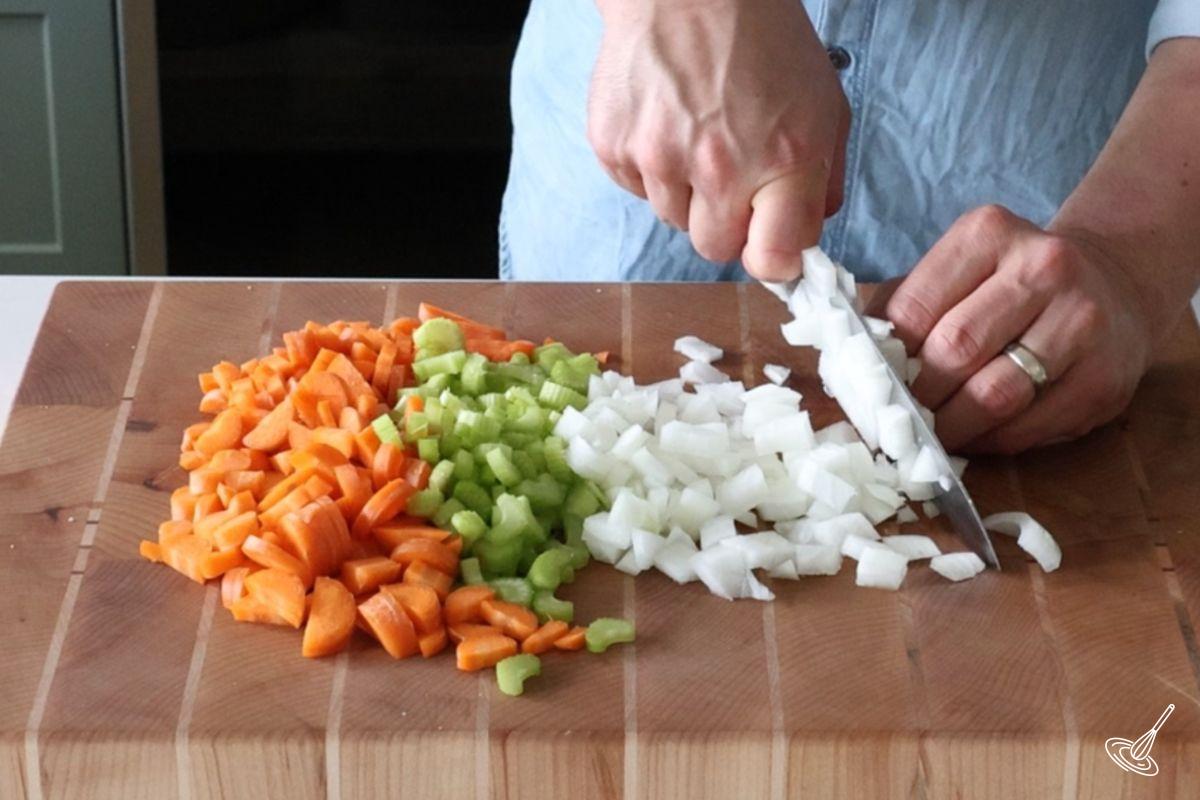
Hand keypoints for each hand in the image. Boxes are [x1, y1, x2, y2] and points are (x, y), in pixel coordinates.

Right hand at [588, 0, 849, 279]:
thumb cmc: (761, 41)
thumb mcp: (823, 105)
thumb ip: (820, 180)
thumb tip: (803, 237)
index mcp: (783, 158)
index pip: (773, 258)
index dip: (773, 258)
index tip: (771, 244)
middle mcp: (720, 166)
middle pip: (716, 249)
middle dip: (726, 223)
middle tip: (730, 177)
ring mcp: (661, 158)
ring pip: (673, 220)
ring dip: (686, 193)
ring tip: (695, 135)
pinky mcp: (615, 147)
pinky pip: (636, 190)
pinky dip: (650, 169)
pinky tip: (665, 123)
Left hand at [883, 205, 1159, 453]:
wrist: (1112, 284)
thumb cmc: (1007, 284)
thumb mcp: (957, 271)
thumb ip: (901, 306)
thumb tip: (841, 358)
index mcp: (988, 233)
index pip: (914, 307)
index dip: (884, 359)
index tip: (868, 387)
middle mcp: (1043, 266)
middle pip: (954, 350)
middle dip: (917, 397)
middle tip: (896, 420)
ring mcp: (1082, 321)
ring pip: (995, 395)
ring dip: (951, 428)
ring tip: (928, 438)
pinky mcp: (1106, 377)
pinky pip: (1031, 427)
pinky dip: (991, 442)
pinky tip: (974, 438)